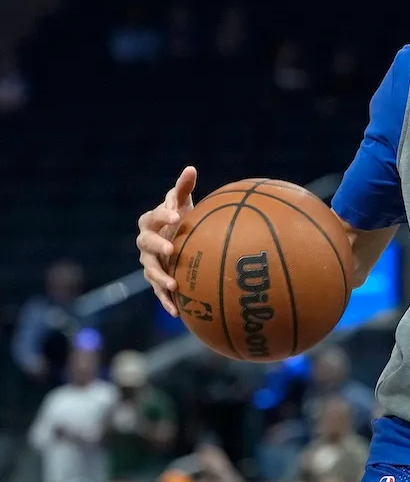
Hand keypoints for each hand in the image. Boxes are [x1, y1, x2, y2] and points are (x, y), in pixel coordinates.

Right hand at [136, 166, 196, 315]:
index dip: (164, 214)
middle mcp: (145, 242)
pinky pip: (159, 292)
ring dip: (161, 277)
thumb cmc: (182, 219)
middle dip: (158, 245)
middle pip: (146, 243)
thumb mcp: (183, 203)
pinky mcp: (157, 279)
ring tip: (174, 285)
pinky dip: (166, 302)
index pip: (153, 216)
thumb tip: (191, 168)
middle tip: (172, 248)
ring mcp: (149, 262)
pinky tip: (177, 313)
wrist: (178, 240)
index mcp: (151, 222)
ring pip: (150, 270)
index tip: (178, 215)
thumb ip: (183, 188)